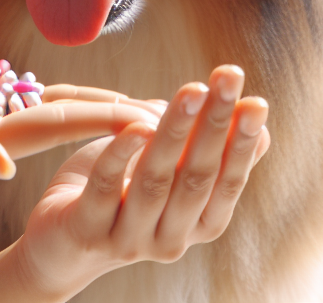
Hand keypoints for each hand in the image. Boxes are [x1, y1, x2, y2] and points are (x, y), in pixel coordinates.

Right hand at [0, 50, 171, 185]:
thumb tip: (2, 168)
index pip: (52, 129)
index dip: (101, 120)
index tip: (150, 117)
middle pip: (71, 124)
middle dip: (122, 118)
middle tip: (177, 113)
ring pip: (64, 114)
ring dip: (110, 108)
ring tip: (162, 106)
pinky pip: (44, 102)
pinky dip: (80, 98)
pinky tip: (107, 97)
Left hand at [11, 66, 269, 300]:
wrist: (61, 246)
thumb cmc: (121, 195)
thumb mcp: (169, 173)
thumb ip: (207, 155)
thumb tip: (261, 128)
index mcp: (196, 224)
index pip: (228, 182)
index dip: (243, 142)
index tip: (256, 101)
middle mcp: (171, 239)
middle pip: (196, 177)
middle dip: (215, 123)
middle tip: (227, 77)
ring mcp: (129, 239)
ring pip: (156, 181)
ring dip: (176, 131)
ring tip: (191, 90)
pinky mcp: (89, 232)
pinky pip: (107, 188)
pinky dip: (122, 154)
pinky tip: (137, 125)